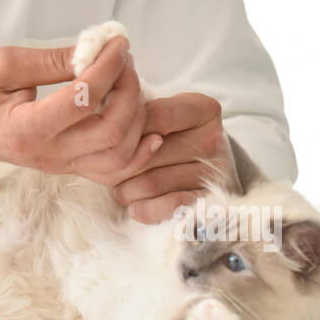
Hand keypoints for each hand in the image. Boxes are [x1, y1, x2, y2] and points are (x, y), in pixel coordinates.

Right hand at [0, 35, 145, 174]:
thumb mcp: (3, 64)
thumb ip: (52, 60)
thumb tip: (95, 49)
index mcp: (25, 128)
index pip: (84, 98)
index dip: (108, 66)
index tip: (116, 42)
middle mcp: (46, 155)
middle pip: (111, 130)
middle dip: (128, 89)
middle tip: (122, 59)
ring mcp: (58, 166)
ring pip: (120, 156)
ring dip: (136, 118)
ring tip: (128, 84)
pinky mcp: (66, 168)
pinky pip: (112, 173)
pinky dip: (137, 155)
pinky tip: (148, 131)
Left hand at [109, 93, 240, 223]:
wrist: (202, 166)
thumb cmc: (170, 135)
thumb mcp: (160, 113)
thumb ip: (137, 115)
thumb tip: (105, 128)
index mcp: (203, 110)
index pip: (156, 116)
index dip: (126, 128)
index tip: (110, 135)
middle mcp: (213, 140)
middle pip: (149, 153)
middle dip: (118, 163)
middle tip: (106, 167)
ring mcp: (214, 173)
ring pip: (151, 183)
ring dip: (125, 189)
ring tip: (119, 186)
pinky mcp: (207, 202)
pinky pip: (168, 208)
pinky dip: (144, 210)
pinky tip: (134, 206)